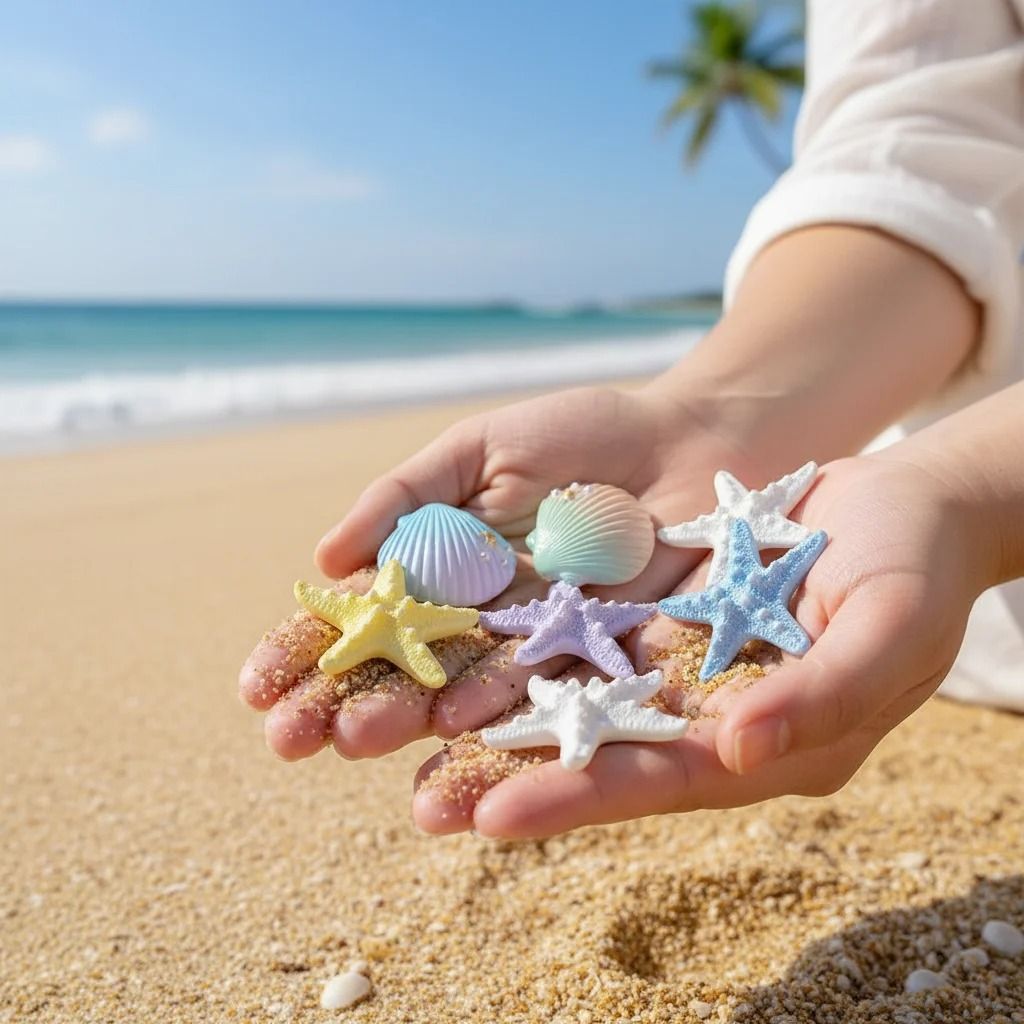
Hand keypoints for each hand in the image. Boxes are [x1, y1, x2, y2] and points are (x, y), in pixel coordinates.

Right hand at [238, 381, 772, 761]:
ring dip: (410, 721)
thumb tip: (325, 560)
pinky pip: (550, 701)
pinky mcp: (605, 667)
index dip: (310, 653)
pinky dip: (503, 724)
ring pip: (466, 695)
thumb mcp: (480, 448)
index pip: (364, 621)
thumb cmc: (585, 436)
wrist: (699, 443)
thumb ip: (404, 497)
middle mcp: (483, 623)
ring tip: (356, 740)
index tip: (255, 688)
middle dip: (346, 701)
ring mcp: (541, 650)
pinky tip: (457, 739)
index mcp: (445, 572)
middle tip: (291, 738)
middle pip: (404, 671)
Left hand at [411, 452, 992, 837]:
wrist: (898, 502)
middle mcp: (709, 718)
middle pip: (598, 755)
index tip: (493, 818)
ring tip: (409, 739)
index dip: (577, 798)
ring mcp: (678, 666)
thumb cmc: (915, 565)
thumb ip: (822, 694)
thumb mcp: (890, 626)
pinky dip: (523, 644)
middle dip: (509, 779)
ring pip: (574, 697)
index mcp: (767, 743)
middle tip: (420, 807)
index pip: (659, 782)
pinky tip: (461, 648)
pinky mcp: (657, 616)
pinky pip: (580, 632)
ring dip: (496, 717)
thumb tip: (738, 752)